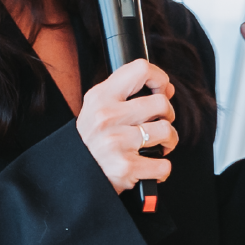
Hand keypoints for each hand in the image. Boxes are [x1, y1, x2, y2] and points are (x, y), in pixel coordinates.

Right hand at [75, 53, 176, 197]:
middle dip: (168, 114)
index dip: (159, 79)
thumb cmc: (92, 141)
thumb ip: (129, 94)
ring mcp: (117, 142)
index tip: (160, 91)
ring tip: (159, 145)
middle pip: (161, 103)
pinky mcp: (126, 167)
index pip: (141, 69)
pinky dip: (162, 169)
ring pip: (166, 130)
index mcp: (101, 97)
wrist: (75, 175)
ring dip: (169, 140)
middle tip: (159, 123)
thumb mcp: (99, 108)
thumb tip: (168, 89)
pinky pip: (163, 164)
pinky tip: (151, 167)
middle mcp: (108, 117)